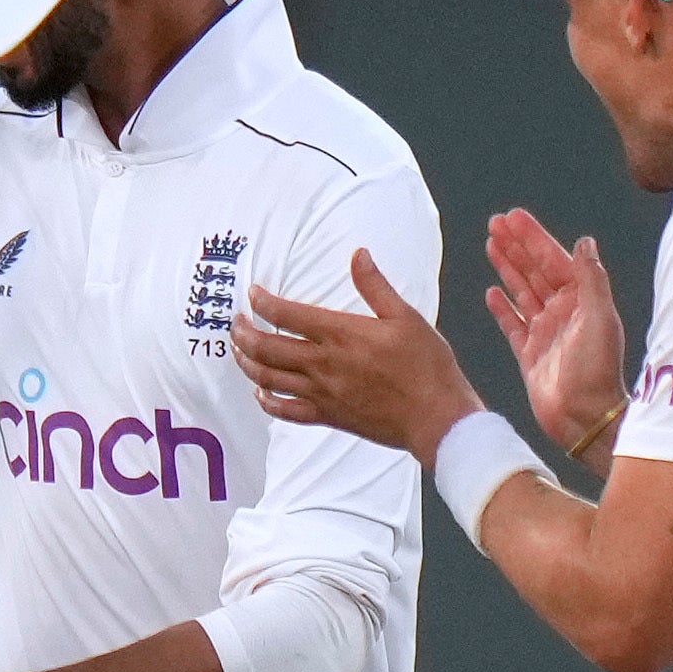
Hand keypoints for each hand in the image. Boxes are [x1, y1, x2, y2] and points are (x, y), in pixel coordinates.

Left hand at [241, 253, 477, 460]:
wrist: (436, 417)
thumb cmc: (426, 366)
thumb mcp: (406, 317)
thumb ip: (375, 286)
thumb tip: (359, 255)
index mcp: (340, 334)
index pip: (286, 314)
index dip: (262, 302)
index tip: (253, 293)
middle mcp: (323, 363)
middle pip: (266, 346)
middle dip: (243, 332)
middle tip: (236, 322)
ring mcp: (322, 393)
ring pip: (269, 377)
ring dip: (247, 362)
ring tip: (239, 350)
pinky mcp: (328, 416)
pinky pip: (286, 411)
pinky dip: (267, 400)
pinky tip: (260, 392)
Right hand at [481, 208, 632, 451]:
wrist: (584, 417)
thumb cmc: (598, 370)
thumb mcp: (600, 318)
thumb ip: (592, 279)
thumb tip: (585, 241)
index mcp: (581, 302)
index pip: (553, 260)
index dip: (533, 237)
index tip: (514, 217)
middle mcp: (563, 314)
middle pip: (535, 271)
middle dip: (516, 246)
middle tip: (495, 223)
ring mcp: (545, 333)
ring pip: (522, 292)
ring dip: (507, 268)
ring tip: (490, 245)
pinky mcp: (530, 355)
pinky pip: (513, 325)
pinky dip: (502, 308)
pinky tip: (492, 292)